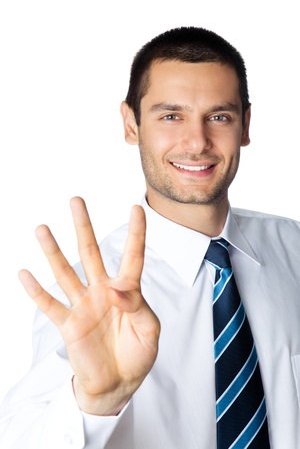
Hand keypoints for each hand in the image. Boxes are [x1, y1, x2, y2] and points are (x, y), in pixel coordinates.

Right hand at [18, 197, 159, 415]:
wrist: (118, 384)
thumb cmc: (138, 354)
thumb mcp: (150, 331)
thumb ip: (137, 306)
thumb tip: (113, 289)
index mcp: (127, 291)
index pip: (133, 256)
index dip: (136, 233)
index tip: (136, 208)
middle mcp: (102, 291)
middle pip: (91, 252)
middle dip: (84, 227)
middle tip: (76, 201)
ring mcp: (83, 306)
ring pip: (66, 272)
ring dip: (53, 252)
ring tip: (42, 229)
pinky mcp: (69, 324)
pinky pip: (50, 305)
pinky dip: (37, 291)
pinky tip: (25, 274)